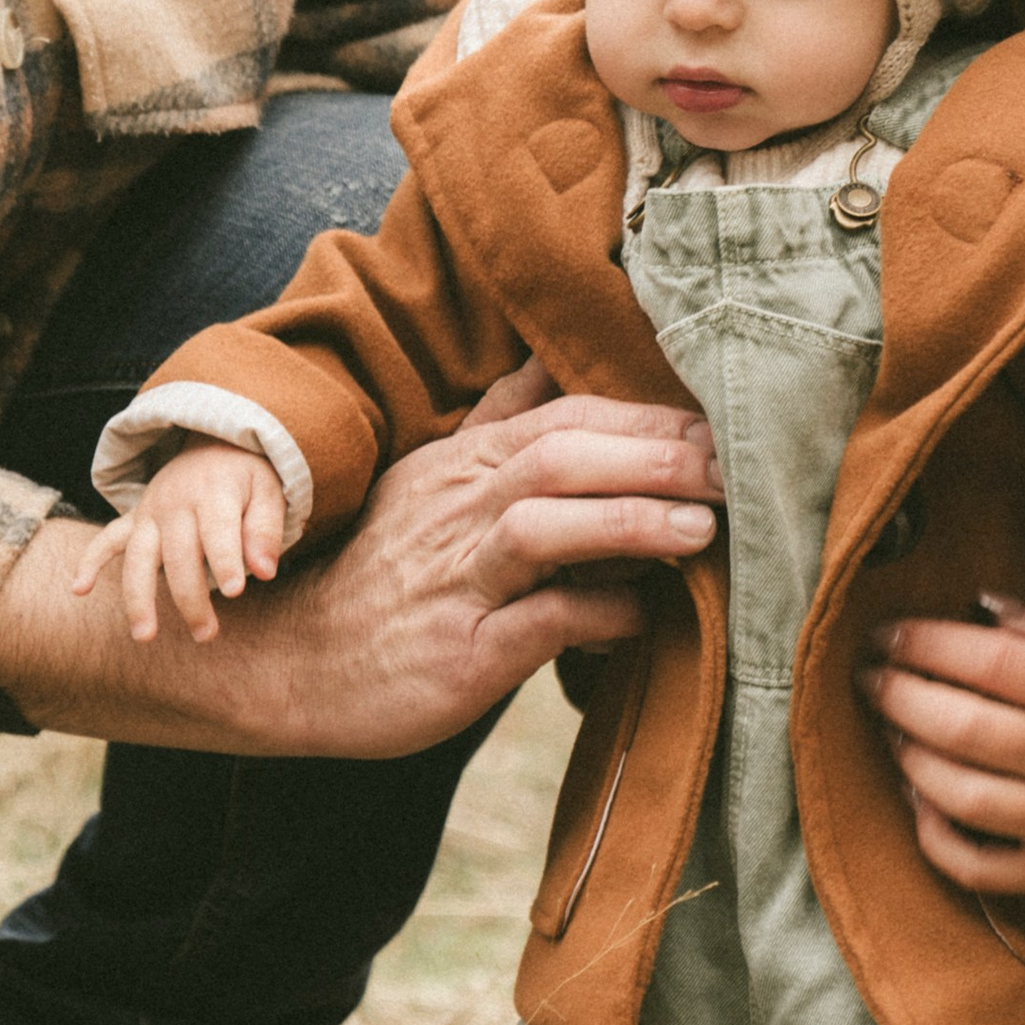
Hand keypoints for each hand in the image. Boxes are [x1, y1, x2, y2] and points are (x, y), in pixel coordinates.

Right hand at [0, 390, 722, 757]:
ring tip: (702, 528)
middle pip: (561, 454)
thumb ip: (498, 423)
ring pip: (543, 524)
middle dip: (654, 452)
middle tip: (732, 461)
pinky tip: (641, 617)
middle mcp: (456, 508)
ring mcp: (454, 578)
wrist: (291, 663)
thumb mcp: (431, 480)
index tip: (718, 417)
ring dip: (629, 520)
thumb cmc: (384, 575)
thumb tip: (552, 360)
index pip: (562, 415)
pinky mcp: (457, 650)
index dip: (643, 412)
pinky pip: (536, 622)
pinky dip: (594, 614)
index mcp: (461, 463)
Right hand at [73, 437, 287, 645]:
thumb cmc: (247, 478)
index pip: (217, 531)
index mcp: (214, 492)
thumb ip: (266, 530)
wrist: (213, 443)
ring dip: (139, 597)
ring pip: (139, 557)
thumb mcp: (269, 492)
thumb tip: (265, 572)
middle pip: (178, 554)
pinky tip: (78, 589)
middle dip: (190, 597)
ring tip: (145, 635)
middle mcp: (175, 503)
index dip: (226, 561)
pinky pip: (107, 538)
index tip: (234, 592)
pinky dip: (90, 561)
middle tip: (206, 635)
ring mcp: (150, 512)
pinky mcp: (135, 520)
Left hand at [856, 600, 1024, 914]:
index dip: (927, 643)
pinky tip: (918, 801)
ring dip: (908, 756)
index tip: (887, 631)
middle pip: (961, 724)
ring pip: (956, 793)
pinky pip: (975, 865)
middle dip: (897, 693)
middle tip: (867, 675)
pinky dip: (933, 834)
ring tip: (890, 729)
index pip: (992, 661)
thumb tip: (982, 606)